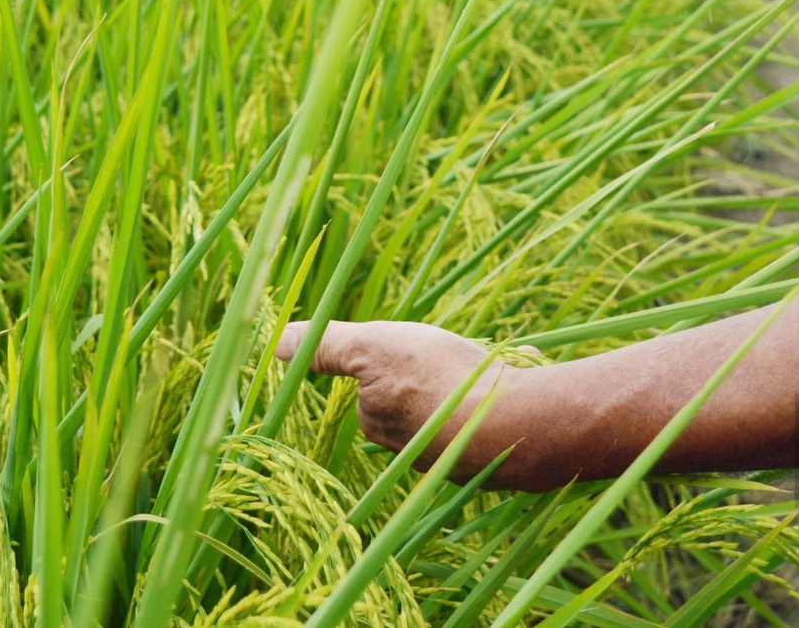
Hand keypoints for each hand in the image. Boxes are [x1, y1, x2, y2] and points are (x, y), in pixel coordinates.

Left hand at [274, 319, 515, 466]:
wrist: (516, 424)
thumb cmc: (438, 379)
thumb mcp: (374, 346)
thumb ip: (328, 345)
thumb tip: (276, 344)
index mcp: (382, 425)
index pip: (378, 386)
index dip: (399, 357)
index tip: (421, 348)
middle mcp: (414, 450)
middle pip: (420, 396)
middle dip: (439, 371)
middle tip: (458, 354)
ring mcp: (456, 455)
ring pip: (460, 403)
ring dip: (477, 377)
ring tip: (495, 362)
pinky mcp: (496, 453)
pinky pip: (497, 411)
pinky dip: (506, 387)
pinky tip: (522, 371)